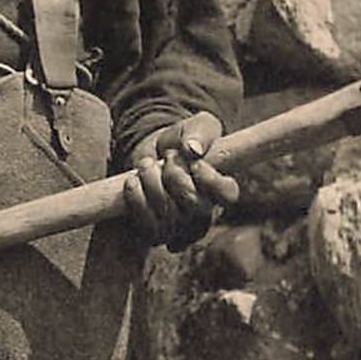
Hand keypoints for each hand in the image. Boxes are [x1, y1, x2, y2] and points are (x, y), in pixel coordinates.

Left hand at [124, 112, 238, 250]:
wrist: (152, 153)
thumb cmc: (182, 140)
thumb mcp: (196, 126)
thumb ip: (200, 132)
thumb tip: (193, 149)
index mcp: (221, 189)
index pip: (227, 194)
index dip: (210, 179)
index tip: (194, 162)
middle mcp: (204, 213)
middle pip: (192, 203)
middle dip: (174, 175)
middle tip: (167, 157)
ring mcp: (180, 227)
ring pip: (167, 213)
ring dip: (152, 181)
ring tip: (147, 165)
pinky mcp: (156, 233)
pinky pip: (147, 224)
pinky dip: (136, 199)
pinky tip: (133, 181)